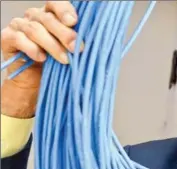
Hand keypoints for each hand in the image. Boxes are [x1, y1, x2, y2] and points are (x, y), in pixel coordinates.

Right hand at [1, 1, 81, 117]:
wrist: (35, 83)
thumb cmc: (56, 65)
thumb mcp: (71, 53)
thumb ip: (79, 43)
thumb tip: (97, 42)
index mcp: (51, 15)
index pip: (56, 4)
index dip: (64, 10)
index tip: (74, 22)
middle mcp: (34, 17)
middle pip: (48, 18)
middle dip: (65, 34)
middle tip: (78, 49)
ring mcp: (19, 26)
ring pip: (35, 29)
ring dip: (52, 45)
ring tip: (65, 60)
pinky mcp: (7, 37)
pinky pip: (18, 39)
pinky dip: (32, 48)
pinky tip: (42, 58)